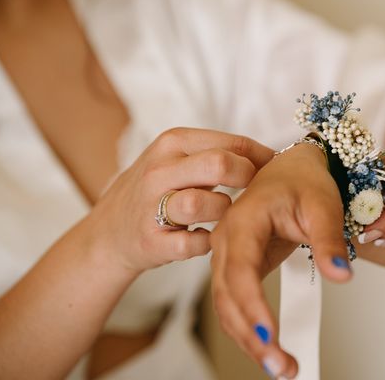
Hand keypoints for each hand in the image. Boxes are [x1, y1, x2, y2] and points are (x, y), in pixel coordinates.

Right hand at [85, 128, 273, 273]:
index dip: (262, 158)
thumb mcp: (178, 160)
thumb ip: (217, 154)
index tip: (275, 170)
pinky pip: (195, 243)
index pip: (231, 142)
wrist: (108, 233)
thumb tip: (271, 157)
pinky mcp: (151, 242)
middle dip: (247, 178)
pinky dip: (208, 242)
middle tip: (255, 191)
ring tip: (222, 214)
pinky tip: (207, 237)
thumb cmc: (158, 191)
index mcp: (172, 143)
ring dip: (223, 212)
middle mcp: (159, 169)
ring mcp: (151, 206)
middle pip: (219, 164)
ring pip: (204, 203)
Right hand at [210, 144, 347, 378]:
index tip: (270, 336)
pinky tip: (268, 347)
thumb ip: (329, 240)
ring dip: (248, 339)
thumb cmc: (304, 181)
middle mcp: (227, 239)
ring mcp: (227, 254)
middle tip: (281, 366)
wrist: (292, 168)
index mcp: (244, 221)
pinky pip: (234, 302)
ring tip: (280, 366)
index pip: (241, 270)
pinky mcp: (236, 265)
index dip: (252, 306)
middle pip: (228, 297)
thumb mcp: (323, 206)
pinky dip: (248, 327)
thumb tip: (341, 276)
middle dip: (252, 336)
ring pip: (226, 306)